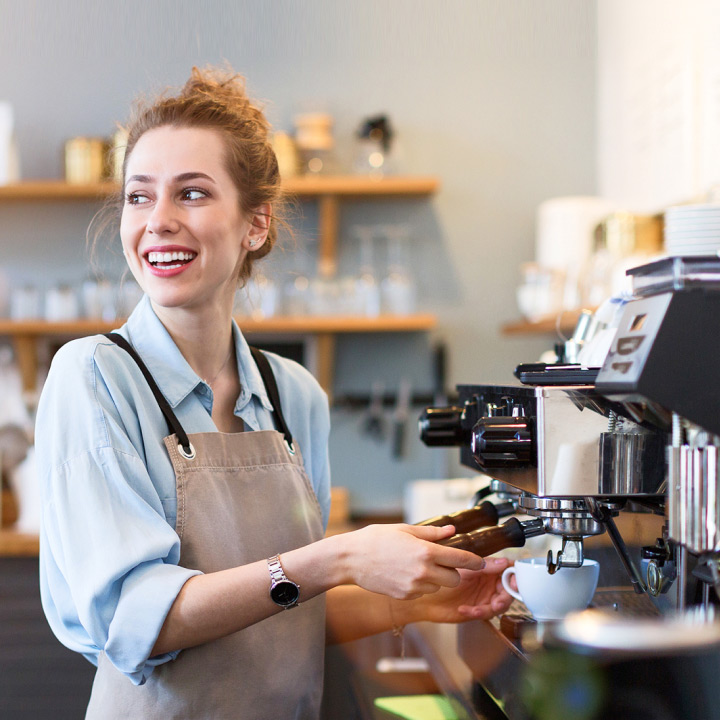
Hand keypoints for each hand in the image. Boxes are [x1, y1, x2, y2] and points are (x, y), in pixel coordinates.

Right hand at [335, 523, 485, 600]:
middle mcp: (422, 571)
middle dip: (453, 573)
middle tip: (442, 563)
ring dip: (436, 579)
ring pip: (438, 587)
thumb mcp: (405, 530)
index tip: (482, 563)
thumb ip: (431, 533)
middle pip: (454, 580)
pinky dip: (421, 585)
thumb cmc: (376, 540)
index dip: (475, 562)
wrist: (352, 559)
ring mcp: (414, 586)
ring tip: (417, 566)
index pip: (460, 559)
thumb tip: (451, 531)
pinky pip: (422, 592)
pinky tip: (405, 574)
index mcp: (425, 551)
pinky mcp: (405, 596)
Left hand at [409, 556, 513, 623]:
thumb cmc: (438, 574)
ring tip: (485, 607)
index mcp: (486, 568)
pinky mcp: (476, 610)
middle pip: (508, 590)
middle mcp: (487, 583)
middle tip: (499, 600)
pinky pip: (485, 613)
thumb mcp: (463, 567)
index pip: (508, 570)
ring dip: (494, 606)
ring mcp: (482, 597)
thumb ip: (484, 565)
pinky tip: (464, 609)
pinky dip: (477, 612)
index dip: (515, 576)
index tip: (514, 582)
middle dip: (506, 596)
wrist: (423, 594)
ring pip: (499, 604)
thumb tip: (505, 562)